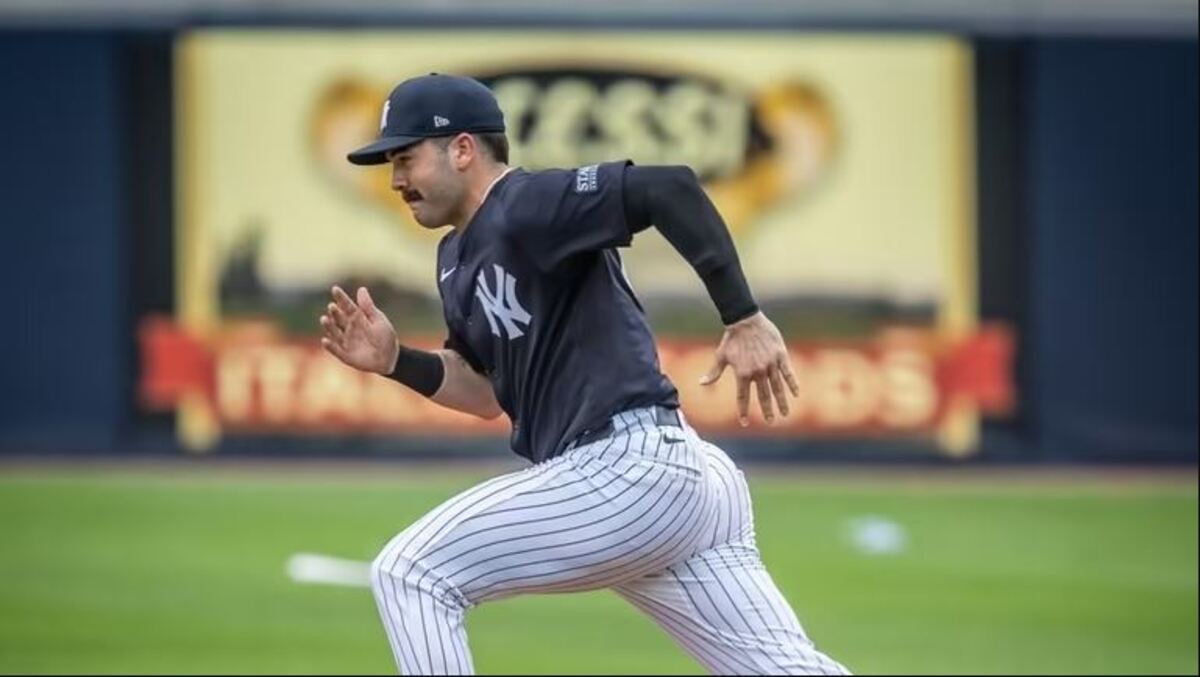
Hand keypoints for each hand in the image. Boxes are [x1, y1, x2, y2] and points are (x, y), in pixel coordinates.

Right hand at [318, 286, 399, 373]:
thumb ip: (368, 307)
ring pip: (334, 332)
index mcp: (357, 318)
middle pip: (339, 318)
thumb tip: (361, 289)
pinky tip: (325, 340)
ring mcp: (346, 341)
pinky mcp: (345, 355)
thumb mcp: (378, 320)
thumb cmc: (385, 337)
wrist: (390, 358)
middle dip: (335, 312)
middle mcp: (349, 328)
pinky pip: (336, 350)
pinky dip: (330, 346)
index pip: (347, 306)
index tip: (335, 289)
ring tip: (324, 319)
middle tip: (332, 306)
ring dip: (329, 326)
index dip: (341, 298)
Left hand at [699, 311, 799, 425]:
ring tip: (785, 414)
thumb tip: (701, 383)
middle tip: (771, 422)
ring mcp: (770, 364)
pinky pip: (788, 373)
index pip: (743, 397)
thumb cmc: (731, 339)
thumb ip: (714, 372)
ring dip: (781, 402)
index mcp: (742, 374)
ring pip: (777, 388)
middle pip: (763, 396)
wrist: (745, 320)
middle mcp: (757, 372)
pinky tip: (796, 394)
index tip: (743, 423)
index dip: (742, 410)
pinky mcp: (780, 356)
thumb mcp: (721, 356)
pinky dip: (792, 384)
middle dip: (767, 411)